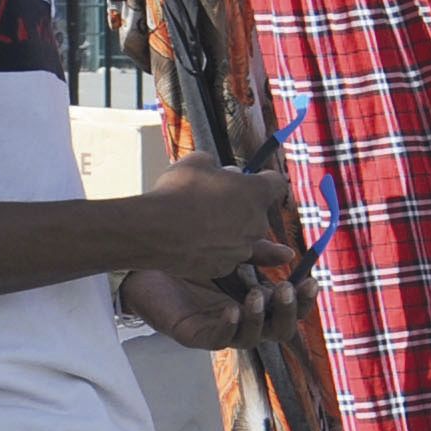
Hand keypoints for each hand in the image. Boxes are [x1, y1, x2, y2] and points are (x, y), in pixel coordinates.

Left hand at [123, 265, 292, 352]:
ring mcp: (220, 330)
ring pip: (253, 339)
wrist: (142, 264)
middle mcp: (242, 320)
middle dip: (288, 311)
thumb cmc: (185, 258)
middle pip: (280, 331)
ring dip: (259, 318)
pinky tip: (231, 309)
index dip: (304, 299)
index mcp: (255, 302)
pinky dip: (228, 326)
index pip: (289, 308)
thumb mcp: (228, 252)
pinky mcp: (195, 335)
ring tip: (256, 295)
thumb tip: (290, 254)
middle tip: (286, 288)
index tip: (311, 280)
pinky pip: (218, 339)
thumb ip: (257, 254)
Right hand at [136, 154, 296, 283]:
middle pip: (258, 212)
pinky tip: (195, 243)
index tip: (255, 179)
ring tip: (201, 224)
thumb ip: (215, 166)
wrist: (153, 230)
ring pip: (242, 238)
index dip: (265, 180)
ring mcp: (242, 249)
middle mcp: (258, 223)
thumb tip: (221, 172)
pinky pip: (224, 256)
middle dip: (242, 206)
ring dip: (229, 231)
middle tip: (214, 201)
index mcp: (257, 192)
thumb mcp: (196, 162)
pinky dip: (214, 251)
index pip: (276, 183)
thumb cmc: (176, 191)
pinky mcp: (224, 268)